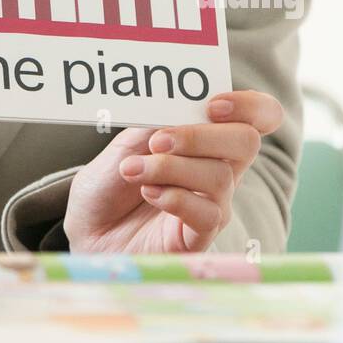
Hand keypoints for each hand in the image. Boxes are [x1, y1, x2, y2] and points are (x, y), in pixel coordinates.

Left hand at [63, 91, 284, 252]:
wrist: (86, 228)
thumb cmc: (109, 182)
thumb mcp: (126, 142)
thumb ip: (155, 123)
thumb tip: (177, 107)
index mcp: (207, 139)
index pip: (257, 117)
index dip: (249, 106)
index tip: (212, 106)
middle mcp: (218, 170)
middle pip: (246, 142)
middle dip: (201, 136)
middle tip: (158, 140)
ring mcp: (212, 204)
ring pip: (220, 177)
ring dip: (170, 167)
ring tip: (133, 170)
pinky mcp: (200, 237)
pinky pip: (208, 214)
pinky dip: (175, 198)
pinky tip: (149, 193)